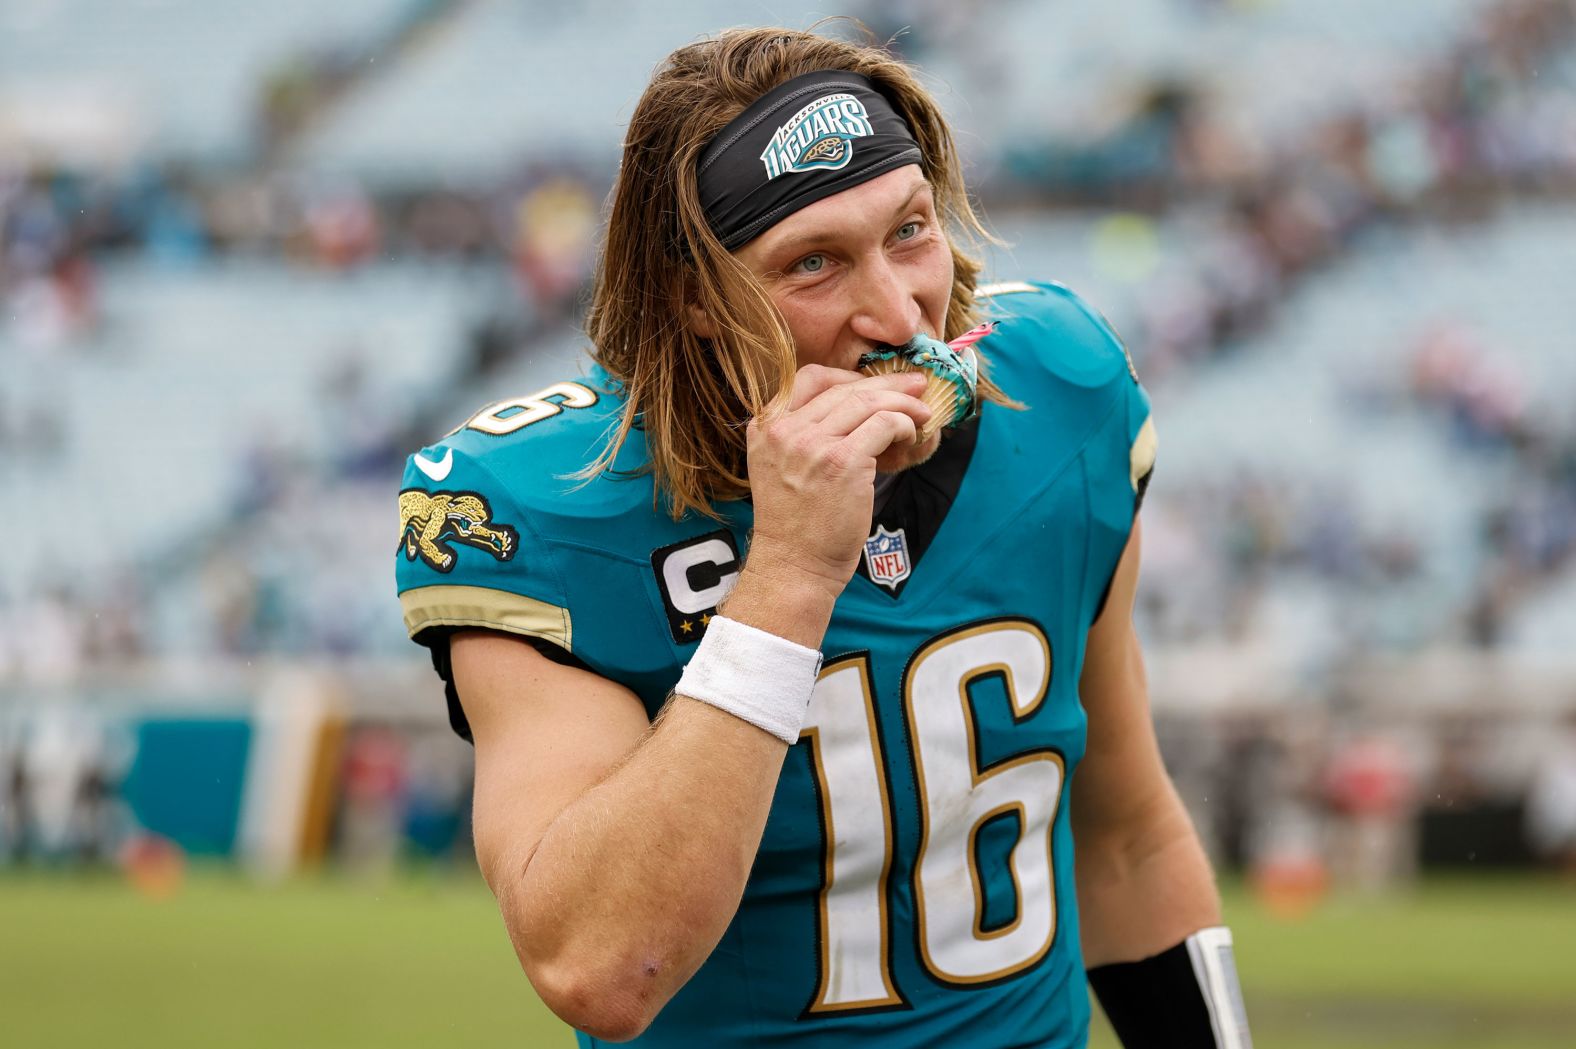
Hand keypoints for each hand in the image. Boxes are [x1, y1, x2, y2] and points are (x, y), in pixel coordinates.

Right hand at [744, 365, 930, 594]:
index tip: (873, 385)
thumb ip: (802, 437)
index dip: (848, 376)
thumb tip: (856, 409)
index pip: (809, 378)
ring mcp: (812, 443)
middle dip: (886, 383)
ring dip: (902, 403)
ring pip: (868, 400)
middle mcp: (784, 429)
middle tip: (914, 386)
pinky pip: (884, 423)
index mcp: (765, 427)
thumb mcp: (780, 469)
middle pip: (843, 387)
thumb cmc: (797, 526)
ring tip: (922, 412)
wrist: (794, 567)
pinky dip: (904, 424)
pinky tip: (910, 436)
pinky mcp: (842, 461)